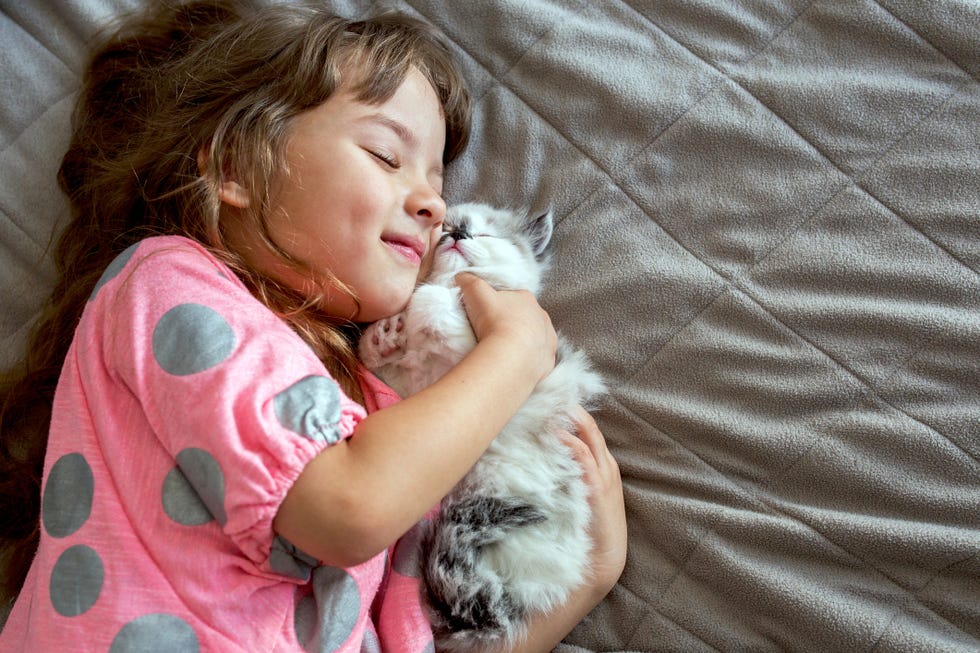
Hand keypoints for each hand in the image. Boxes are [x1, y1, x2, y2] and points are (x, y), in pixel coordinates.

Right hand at [455, 272, 556, 380]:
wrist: (509, 357)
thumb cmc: (493, 321)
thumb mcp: (476, 294)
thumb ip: (469, 281)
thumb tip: (461, 276)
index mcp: (527, 298)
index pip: (514, 297)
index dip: (500, 304)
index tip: (488, 314)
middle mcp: (542, 317)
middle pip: (527, 317)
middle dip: (514, 323)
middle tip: (495, 333)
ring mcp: (548, 340)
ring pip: (536, 338)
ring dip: (524, 342)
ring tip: (505, 350)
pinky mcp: (548, 361)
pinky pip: (539, 359)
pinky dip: (530, 360)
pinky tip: (516, 363)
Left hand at [560, 406, 626, 593]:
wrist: (600, 563)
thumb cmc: (585, 530)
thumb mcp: (577, 496)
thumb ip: (566, 476)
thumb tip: (541, 458)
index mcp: (602, 466)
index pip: (587, 428)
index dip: (569, 411)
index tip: (547, 398)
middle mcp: (606, 465)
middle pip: (588, 424)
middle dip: (568, 406)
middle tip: (545, 390)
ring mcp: (604, 476)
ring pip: (588, 435)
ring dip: (567, 418)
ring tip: (547, 403)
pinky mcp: (598, 488)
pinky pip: (584, 457)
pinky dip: (571, 442)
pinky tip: (555, 433)